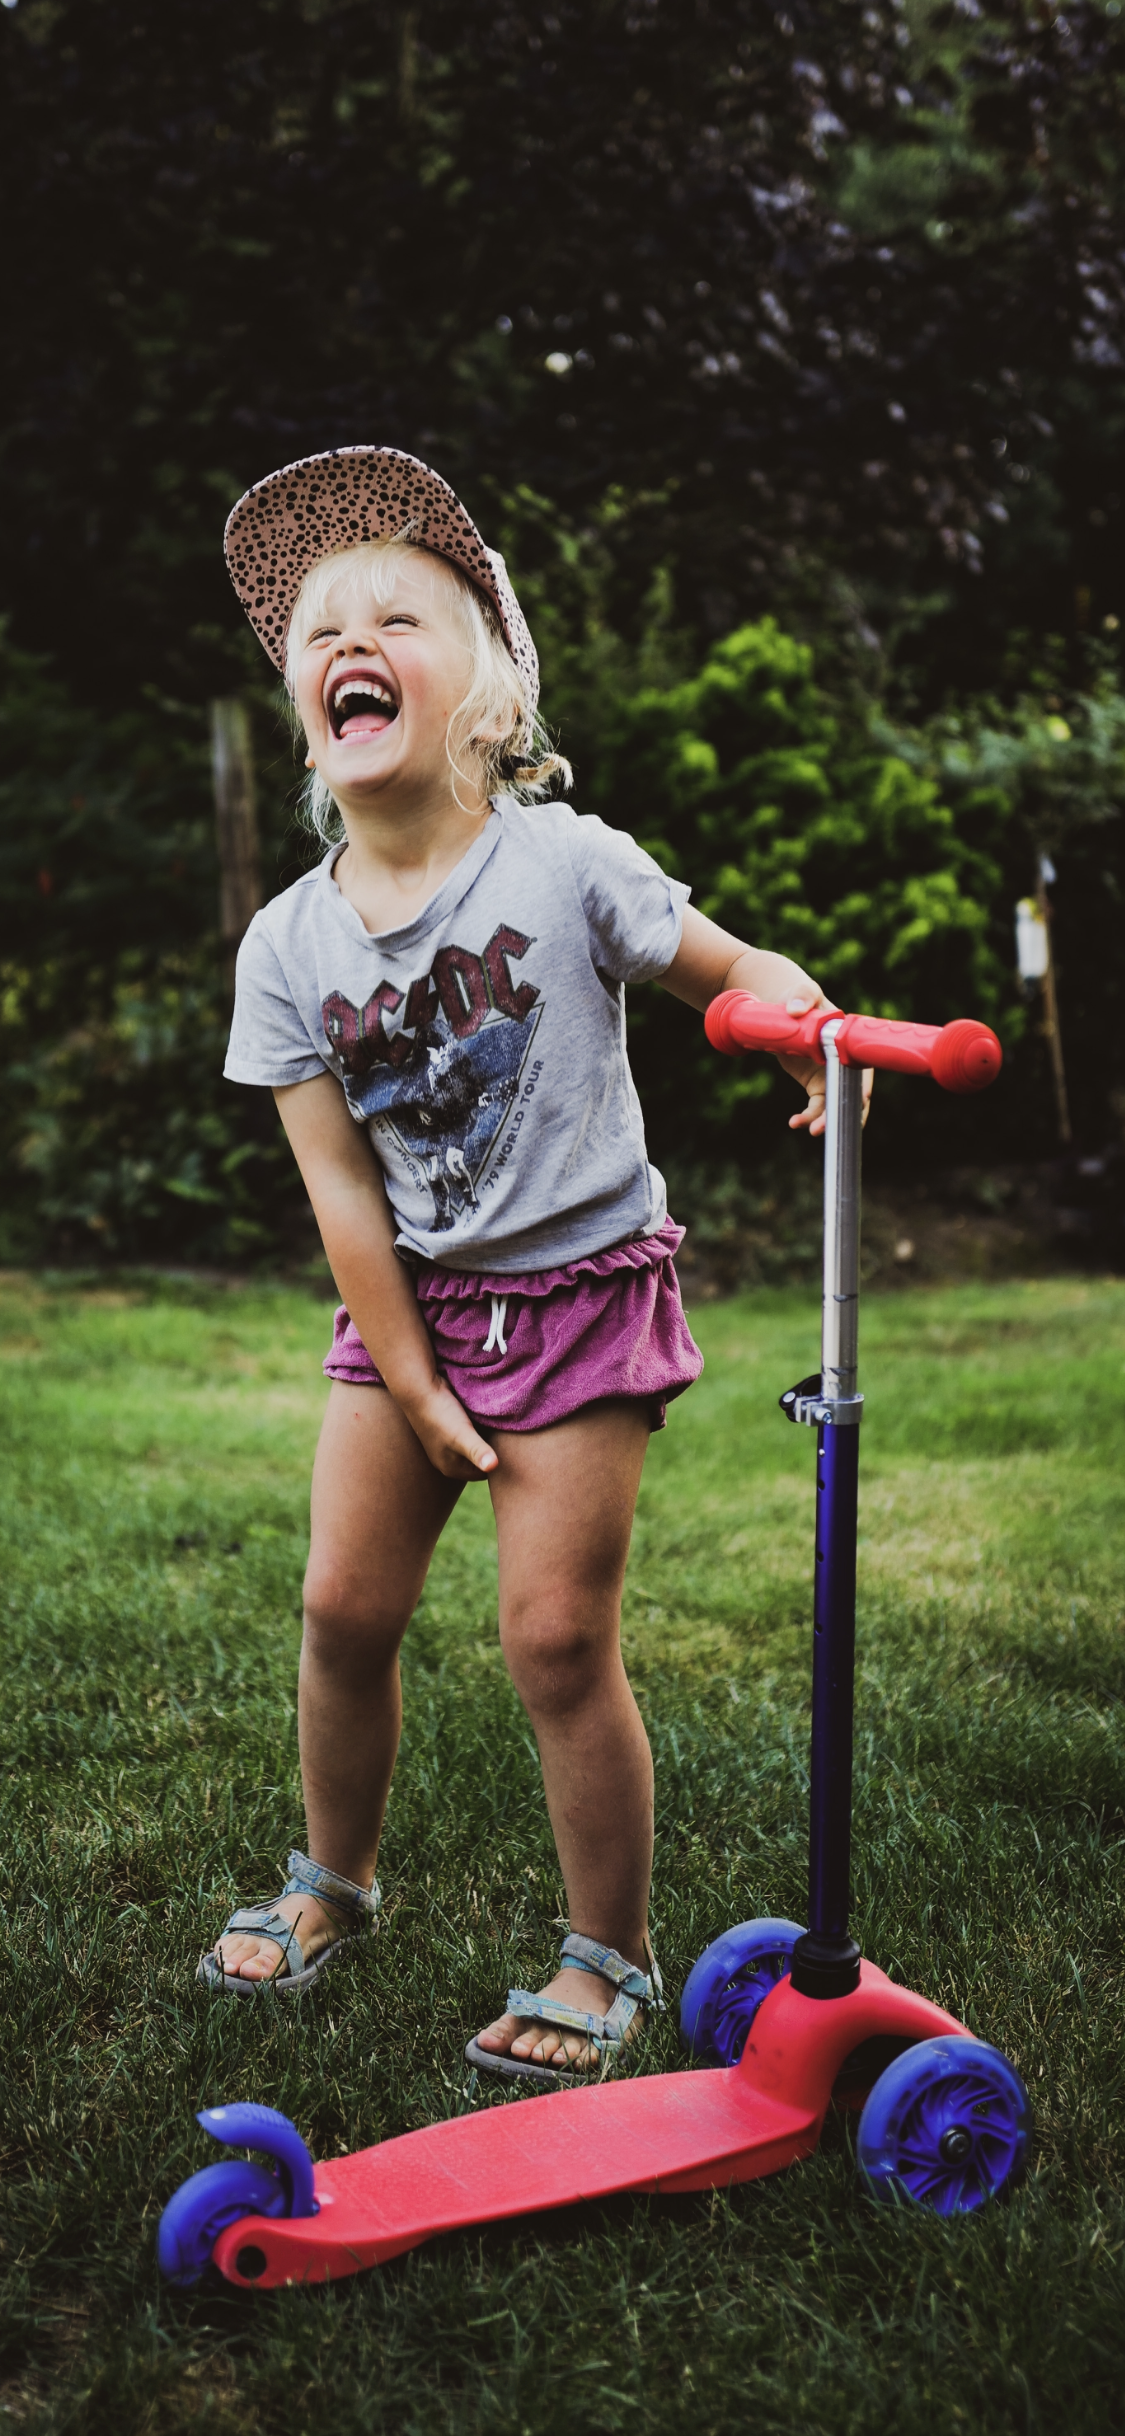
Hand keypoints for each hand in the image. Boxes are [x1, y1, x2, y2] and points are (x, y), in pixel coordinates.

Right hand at [397, 1376, 498, 1479]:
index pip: (485, 1473)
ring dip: (488, 1436)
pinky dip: (481, 1426)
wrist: (420, 1388)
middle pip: (482, 1458)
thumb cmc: (441, 1415)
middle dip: (494, 1449)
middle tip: (508, 1435)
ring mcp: (450, 1442)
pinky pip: (473, 1431)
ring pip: (478, 1443)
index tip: (511, 1448)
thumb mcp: (462, 1435)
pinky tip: (489, 1416)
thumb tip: (494, 1466)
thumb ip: (478, 1451)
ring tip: (500, 1425)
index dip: (499, 1462)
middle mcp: (450, 1458)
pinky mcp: (452, 1427)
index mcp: (452, 1468)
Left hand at [780, 996, 873, 1136]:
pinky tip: (794, 1122)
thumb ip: (803, 996)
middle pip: (852, 1096)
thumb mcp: (804, 993)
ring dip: (824, 1121)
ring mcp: (832, 1078)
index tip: (859, 1100)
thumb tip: (796, 1010)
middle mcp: (846, 1065)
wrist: (784, 1011)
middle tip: (827, 1125)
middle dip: (844, 1113)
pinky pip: (816, 1108)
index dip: (863, 1087)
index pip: (863, 1070)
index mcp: (850, 1044)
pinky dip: (807, 1118)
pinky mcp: (817, 1087)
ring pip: (834, 1107)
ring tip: (809, 1129)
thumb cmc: (801, 998)